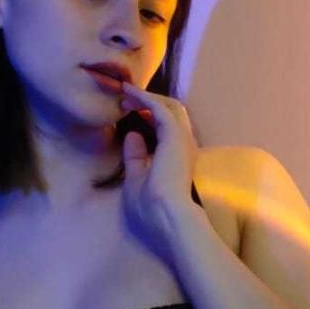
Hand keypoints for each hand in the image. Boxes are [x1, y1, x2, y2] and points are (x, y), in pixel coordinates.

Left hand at [117, 82, 199, 256]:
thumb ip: (135, 156)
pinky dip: (144, 99)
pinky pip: (159, 108)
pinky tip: (129, 94)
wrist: (165, 216)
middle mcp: (185, 145)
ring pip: (168, 106)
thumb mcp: (137, 179)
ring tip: (125, 92)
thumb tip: (132, 134)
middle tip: (125, 96)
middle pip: (171, 113)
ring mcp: (182, 139)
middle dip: (149, 102)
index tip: (129, 110)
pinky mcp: (174, 135)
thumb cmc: (151, 208)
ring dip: (146, 97)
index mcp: (178, 158)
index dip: (150, 116)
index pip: (167, 129)